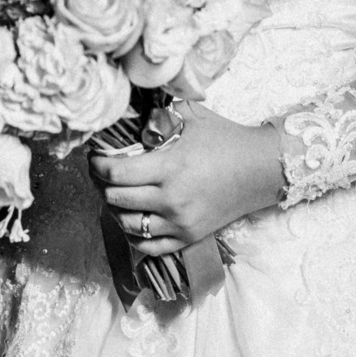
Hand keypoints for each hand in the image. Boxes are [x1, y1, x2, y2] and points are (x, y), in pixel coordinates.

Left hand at [89, 102, 282, 257]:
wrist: (260, 170)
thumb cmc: (226, 139)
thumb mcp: (191, 116)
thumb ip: (159, 112)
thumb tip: (131, 110)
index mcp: (170, 167)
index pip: (116, 173)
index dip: (98, 164)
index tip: (95, 156)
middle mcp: (171, 200)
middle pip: (116, 199)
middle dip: (101, 184)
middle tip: (101, 172)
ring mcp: (180, 223)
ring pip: (128, 225)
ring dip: (115, 209)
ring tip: (114, 194)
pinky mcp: (188, 237)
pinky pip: (148, 246)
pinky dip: (134, 234)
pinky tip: (132, 218)